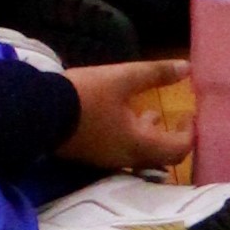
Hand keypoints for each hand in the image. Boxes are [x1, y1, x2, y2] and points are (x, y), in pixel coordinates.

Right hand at [60, 59, 193, 169]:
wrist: (38, 112)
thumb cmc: (85, 95)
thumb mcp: (122, 77)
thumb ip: (155, 73)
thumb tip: (187, 68)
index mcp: (139, 144)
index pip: (178, 149)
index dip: (190, 133)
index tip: (191, 115)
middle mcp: (127, 159)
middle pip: (162, 157)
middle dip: (173, 137)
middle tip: (178, 119)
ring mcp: (108, 160)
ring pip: (141, 155)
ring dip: (151, 136)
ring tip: (152, 113)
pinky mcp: (92, 156)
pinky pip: (123, 152)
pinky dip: (133, 137)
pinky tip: (125, 116)